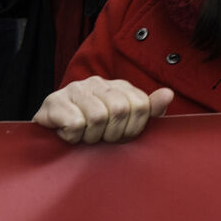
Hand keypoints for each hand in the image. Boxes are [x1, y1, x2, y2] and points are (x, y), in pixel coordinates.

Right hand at [32, 77, 173, 143]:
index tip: (121, 137)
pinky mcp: (53, 101)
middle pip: (120, 110)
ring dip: (91, 137)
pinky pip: (74, 123)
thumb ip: (149, 110)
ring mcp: (75, 89)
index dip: (132, 129)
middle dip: (112, 134)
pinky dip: (73, 137)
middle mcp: (98, 82)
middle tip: (100, 138)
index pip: (141, 105)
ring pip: (97, 117)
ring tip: (84, 136)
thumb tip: (168, 94)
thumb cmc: (94, 132)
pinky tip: (68, 134)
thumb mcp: (126, 124)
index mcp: (119, 86)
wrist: (51, 136)